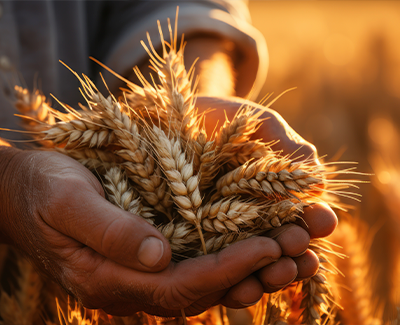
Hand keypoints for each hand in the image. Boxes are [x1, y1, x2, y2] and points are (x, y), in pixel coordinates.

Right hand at [0, 147, 327, 316]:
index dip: (225, 268)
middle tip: (298, 246)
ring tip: (296, 247)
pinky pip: (200, 261)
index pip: (180, 286)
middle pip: (205, 289)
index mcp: (111, 279)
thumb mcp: (68, 202)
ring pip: (209, 279)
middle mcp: (134, 285)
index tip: (267, 246)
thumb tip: (158, 256)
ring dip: (253, 266)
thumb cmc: (43, 190)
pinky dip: (234, 254)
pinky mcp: (152, 254)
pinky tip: (263, 240)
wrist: (28, 191)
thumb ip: (108, 230)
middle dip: (253, 270)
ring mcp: (144, 272)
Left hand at [197, 96, 337, 299]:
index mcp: (272, 192)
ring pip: (251, 263)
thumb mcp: (256, 123)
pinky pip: (213, 269)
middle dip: (294, 252)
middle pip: (280, 244)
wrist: (166, 115)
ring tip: (273, 276)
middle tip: (301, 257)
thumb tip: (320, 182)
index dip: (315, 220)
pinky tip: (237, 288)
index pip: (301, 213)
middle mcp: (252, 217)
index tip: (323, 220)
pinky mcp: (192, 243)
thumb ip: (286, 146)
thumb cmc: (216, 116)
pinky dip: (229, 281)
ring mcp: (222, 232)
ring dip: (267, 275)